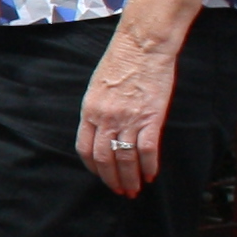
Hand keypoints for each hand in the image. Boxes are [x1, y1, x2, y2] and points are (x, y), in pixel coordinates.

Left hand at [77, 34, 180, 198]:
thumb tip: (102, 128)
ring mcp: (127, 119)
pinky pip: (147, 150)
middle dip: (111, 179)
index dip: (93, 167)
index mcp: (89, 111)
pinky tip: (151, 175)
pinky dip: (149, 166)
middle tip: (120, 191)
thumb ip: (98, 110)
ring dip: (130, 178)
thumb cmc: (122, 61)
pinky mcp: (150, 117)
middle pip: (104, 158)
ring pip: (125, 159)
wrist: (142, 45)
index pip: (85, 148)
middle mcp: (105, 119)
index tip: (101, 175)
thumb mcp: (98, 87)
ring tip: (134, 189)